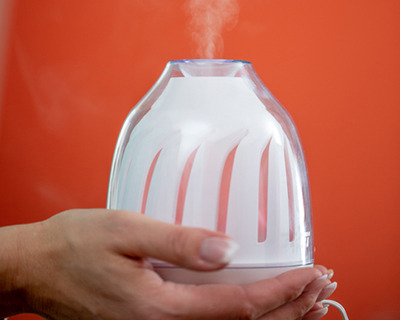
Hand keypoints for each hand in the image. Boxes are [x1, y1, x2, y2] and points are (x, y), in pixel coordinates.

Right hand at [1, 209, 332, 318]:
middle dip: (288, 309)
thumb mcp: (124, 230)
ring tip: (304, 298)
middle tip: (321, 287)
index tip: (310, 274)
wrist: (36, 268)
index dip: (280, 292)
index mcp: (158, 308)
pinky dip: (242, 313)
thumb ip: (177, 243)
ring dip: (271, 314)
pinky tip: (254, 300)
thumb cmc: (73, 245)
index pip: (237, 306)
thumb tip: (227, 248)